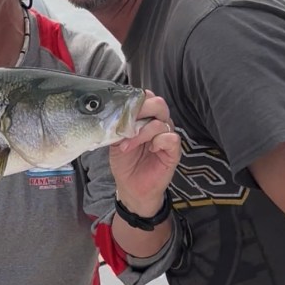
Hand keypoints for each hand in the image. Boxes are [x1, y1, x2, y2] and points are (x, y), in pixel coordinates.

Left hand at [109, 91, 179, 215]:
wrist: (131, 187)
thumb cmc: (125, 162)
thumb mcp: (114, 140)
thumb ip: (116, 126)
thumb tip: (111, 114)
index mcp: (145, 117)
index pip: (146, 97)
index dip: (134, 100)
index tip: (120, 111)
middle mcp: (158, 123)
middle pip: (158, 104)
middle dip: (140, 111)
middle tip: (126, 124)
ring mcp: (166, 136)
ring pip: (161, 122)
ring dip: (141, 133)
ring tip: (126, 145)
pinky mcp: (173, 151)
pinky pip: (171, 138)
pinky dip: (157, 141)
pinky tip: (149, 149)